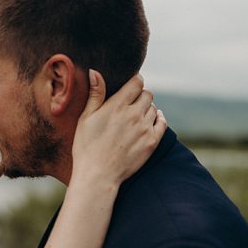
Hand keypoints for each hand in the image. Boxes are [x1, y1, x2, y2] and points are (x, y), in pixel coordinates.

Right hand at [72, 70, 166, 186]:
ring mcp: (145, 128)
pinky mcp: (152, 141)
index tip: (129, 87)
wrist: (98, 175)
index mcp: (117, 106)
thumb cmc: (86, 147)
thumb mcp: (85, 119)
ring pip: (153, 108)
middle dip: (140, 96)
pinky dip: (157, 119)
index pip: (137, 82)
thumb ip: (95, 94)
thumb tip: (95, 71)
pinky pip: (162, 122)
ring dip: (146, 109)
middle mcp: (134, 114)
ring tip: (134, 118)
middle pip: (147, 94)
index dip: (134, 82)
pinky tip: (149, 122)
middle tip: (130, 104)